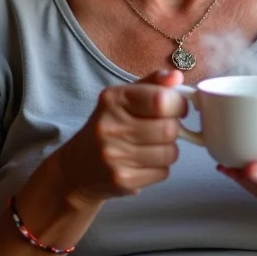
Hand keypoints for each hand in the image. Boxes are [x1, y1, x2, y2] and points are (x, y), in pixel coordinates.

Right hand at [58, 69, 186, 206]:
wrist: (78, 167)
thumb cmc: (111, 125)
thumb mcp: (126, 97)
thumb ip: (154, 83)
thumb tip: (177, 76)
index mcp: (113, 99)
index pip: (161, 100)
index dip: (178, 104)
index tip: (177, 106)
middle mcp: (110, 126)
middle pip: (169, 129)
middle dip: (173, 128)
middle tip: (163, 127)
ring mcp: (115, 155)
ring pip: (170, 153)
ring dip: (168, 149)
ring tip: (152, 145)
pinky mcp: (122, 179)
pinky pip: (163, 172)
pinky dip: (160, 167)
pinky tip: (143, 162)